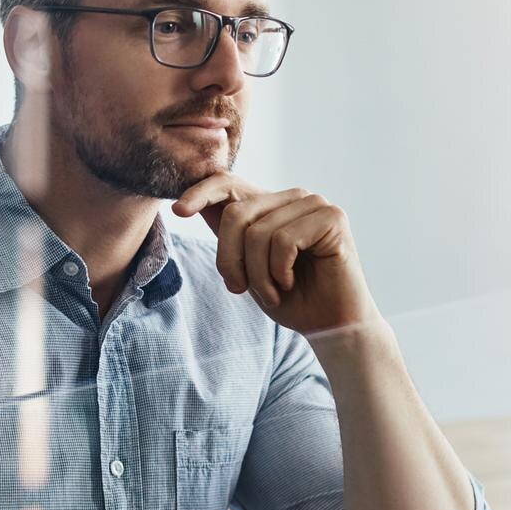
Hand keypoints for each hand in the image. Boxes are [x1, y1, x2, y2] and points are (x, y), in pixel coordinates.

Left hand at [172, 172, 378, 337]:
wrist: (330, 326)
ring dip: (257, 274)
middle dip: (230, 259)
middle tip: (240, 289)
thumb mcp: (246, 266)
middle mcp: (292, 197)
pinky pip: (283, 240)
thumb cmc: (289, 298)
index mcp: (270, 205)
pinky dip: (279, 271)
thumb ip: (227, 235)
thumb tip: (187, 204)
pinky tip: (290, 283)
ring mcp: (313, 203)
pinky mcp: (332, 217)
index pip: (228, 183)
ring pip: (258, 231)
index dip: (200, 193)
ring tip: (273, 291)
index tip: (178, 211)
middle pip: (236, 214)